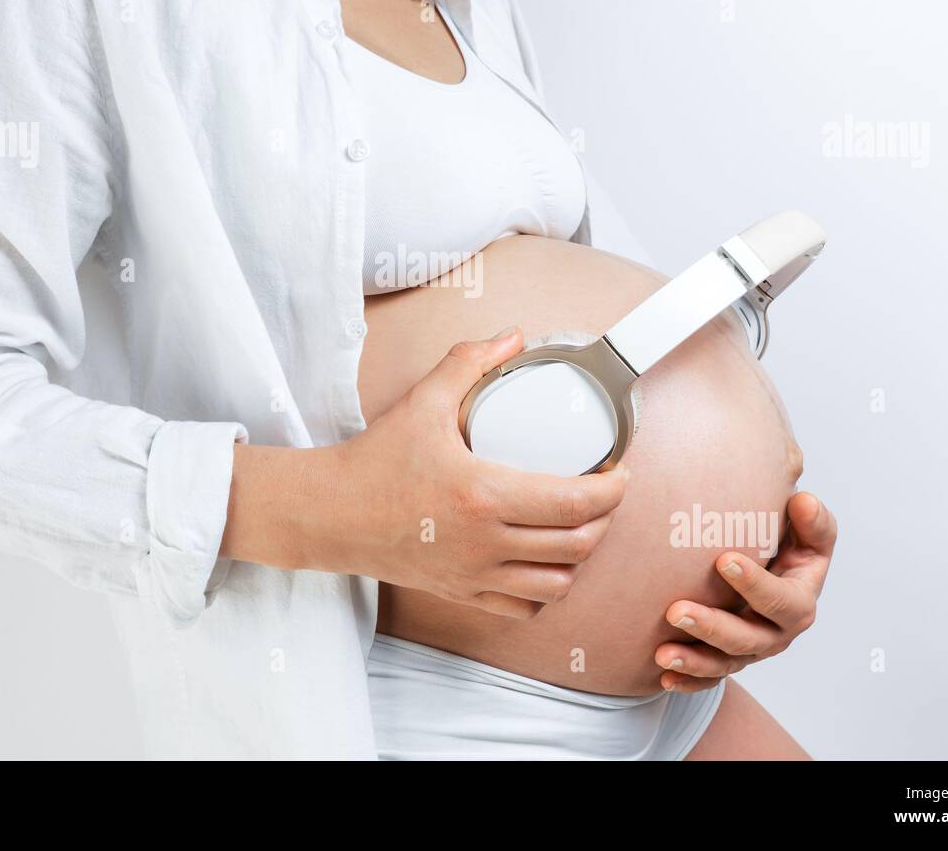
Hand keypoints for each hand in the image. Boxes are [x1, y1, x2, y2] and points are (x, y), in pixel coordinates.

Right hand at [329, 327, 629, 617]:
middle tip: (604, 493)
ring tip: (578, 527)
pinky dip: (544, 591)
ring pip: (556, 584)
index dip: (612, 491)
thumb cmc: (374, 462)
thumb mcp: (422, 402)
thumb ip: (468, 364)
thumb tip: (511, 337)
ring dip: (578, 557)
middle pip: (577, 545)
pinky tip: (543, 564)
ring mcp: (474, 575)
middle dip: (604, 519)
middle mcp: (485, 543)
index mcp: (483, 495)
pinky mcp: (461, 593)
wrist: (329, 514)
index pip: (575, 503)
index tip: (618, 472)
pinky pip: (522, 609)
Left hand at [653, 490, 837, 691]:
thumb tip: (803, 501)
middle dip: (712, 627)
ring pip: (724, 663)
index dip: (754, 584)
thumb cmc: (790, 548)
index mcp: (798, 602)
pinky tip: (664, 678)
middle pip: (747, 639)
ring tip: (662, 653)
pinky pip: (710, 678)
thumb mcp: (810, 534)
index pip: (780, 600)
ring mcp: (751, 650)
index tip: (723, 560)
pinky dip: (689, 681)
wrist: (775, 570)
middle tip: (676, 610)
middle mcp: (776, 633)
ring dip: (694, 660)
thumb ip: (812, 521)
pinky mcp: (729, 659)